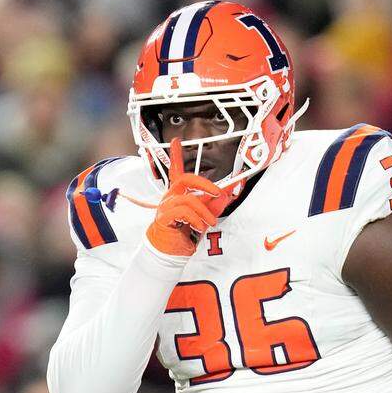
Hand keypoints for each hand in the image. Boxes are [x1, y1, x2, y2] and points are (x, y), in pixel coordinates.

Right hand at [146, 137, 231, 255]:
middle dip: (204, 183)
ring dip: (204, 211)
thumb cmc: (183, 234)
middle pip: (184, 179)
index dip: (176, 155)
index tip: (176, 141)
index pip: (176, 171)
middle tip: (218, 191)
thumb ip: (216, 204)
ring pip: (188, 199)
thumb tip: (227, 193)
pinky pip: (182, 211)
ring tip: (209, 223)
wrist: (170, 252)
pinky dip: (195, 219)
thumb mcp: (205, 216)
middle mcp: (171, 197)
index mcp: (179, 194)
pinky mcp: (164, 217)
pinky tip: (198, 227)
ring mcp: (166, 206)